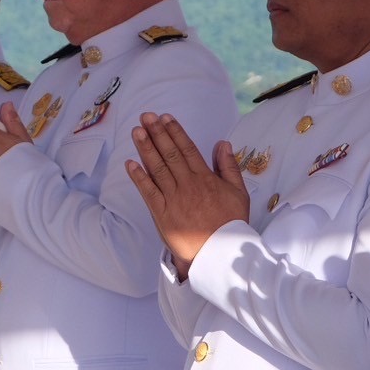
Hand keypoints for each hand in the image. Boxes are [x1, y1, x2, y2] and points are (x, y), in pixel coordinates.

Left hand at [126, 112, 248, 279]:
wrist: (221, 253)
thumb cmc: (231, 222)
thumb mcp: (239, 192)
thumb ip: (229, 166)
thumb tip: (222, 143)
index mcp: (206, 178)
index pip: (187, 149)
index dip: (175, 132)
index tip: (165, 118)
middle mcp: (188, 185)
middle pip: (170, 154)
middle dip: (157, 133)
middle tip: (146, 116)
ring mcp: (174, 199)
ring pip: (158, 169)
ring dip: (146, 148)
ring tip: (137, 131)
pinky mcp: (163, 214)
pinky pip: (149, 192)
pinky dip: (139, 177)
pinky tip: (130, 163)